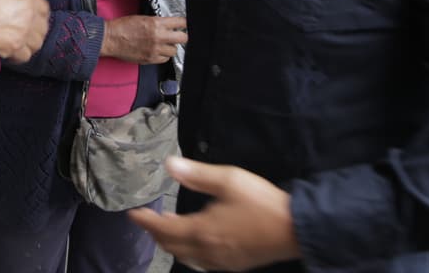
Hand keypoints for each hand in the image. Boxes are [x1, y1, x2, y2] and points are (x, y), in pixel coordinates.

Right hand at [0, 0, 48, 62]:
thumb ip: (12, 2)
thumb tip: (14, 11)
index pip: (43, 9)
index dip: (37, 16)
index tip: (32, 20)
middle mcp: (28, 15)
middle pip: (42, 28)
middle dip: (34, 32)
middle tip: (23, 34)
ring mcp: (23, 32)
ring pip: (36, 44)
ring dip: (28, 45)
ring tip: (16, 44)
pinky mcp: (15, 47)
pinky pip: (25, 56)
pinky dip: (18, 56)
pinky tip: (9, 52)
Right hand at [102, 15, 186, 63]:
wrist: (110, 38)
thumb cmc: (123, 27)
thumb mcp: (143, 18)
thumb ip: (158, 22)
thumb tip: (169, 25)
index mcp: (156, 23)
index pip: (181, 23)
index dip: (184, 24)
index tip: (183, 25)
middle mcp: (158, 37)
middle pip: (183, 38)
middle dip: (181, 36)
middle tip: (176, 35)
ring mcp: (155, 50)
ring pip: (174, 50)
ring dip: (170, 47)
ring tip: (163, 43)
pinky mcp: (150, 59)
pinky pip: (165, 59)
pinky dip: (163, 55)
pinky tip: (157, 50)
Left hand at [128, 157, 299, 271]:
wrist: (295, 229)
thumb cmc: (262, 203)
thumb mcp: (229, 180)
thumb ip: (197, 174)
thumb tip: (169, 165)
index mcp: (202, 230)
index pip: (164, 229)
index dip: (146, 221)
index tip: (133, 214)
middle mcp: (207, 250)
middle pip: (171, 246)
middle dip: (155, 233)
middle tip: (147, 220)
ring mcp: (221, 261)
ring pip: (186, 257)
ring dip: (171, 244)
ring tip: (166, 229)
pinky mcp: (233, 264)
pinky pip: (201, 263)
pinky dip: (188, 253)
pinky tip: (193, 243)